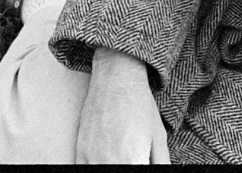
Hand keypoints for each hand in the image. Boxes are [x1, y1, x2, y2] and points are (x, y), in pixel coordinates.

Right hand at [76, 47, 169, 163]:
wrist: (116, 78)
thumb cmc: (140, 105)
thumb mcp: (158, 137)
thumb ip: (161, 163)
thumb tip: (161, 172)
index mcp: (132, 160)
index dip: (141, 170)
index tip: (142, 164)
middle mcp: (109, 162)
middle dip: (131, 167)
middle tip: (136, 158)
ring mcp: (91, 159)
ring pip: (101, 172)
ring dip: (114, 167)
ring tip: (123, 157)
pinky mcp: (80, 153)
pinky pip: (85, 170)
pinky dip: (97, 167)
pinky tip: (108, 159)